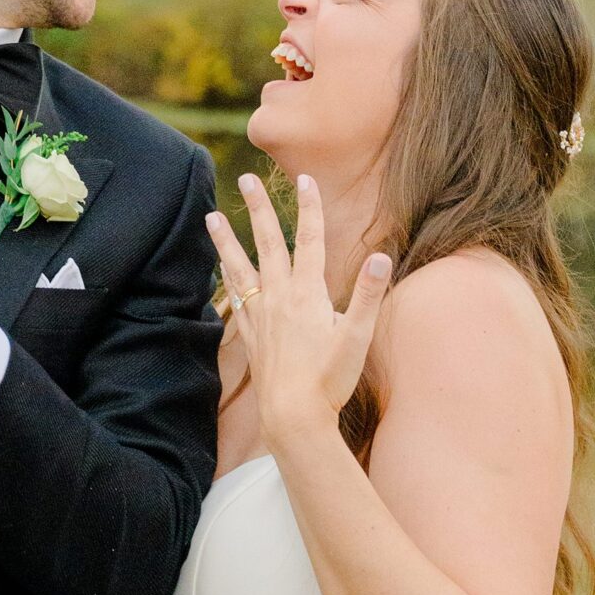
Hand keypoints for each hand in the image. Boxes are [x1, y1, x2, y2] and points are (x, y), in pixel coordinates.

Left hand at [205, 174, 391, 445]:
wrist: (293, 416)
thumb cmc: (330, 379)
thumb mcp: (358, 337)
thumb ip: (370, 295)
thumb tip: (382, 256)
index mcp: (308, 293)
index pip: (309, 239)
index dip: (309, 207)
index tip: (304, 178)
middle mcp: (279, 297)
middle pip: (268, 243)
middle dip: (259, 208)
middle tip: (245, 179)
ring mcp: (261, 315)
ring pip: (241, 267)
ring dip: (226, 239)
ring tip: (211, 216)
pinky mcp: (252, 334)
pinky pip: (236, 297)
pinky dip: (227, 278)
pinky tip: (222, 269)